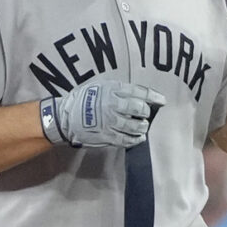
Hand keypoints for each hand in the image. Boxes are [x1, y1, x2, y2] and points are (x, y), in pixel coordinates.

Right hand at [40, 79, 165, 147]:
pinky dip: (136, 140)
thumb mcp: (100, 86)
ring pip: (136, 126)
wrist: (65, 118)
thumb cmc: (83, 100)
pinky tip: (139, 138)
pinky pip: (127, 140)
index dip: (153, 97)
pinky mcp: (108, 136)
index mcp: (112, 90)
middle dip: (146, 112)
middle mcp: (114, 105)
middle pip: (140, 109)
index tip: (162, 101)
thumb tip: (138, 95)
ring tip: (142, 127)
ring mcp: (111, 122)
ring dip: (142, 127)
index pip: (139, 92)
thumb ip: (118, 90)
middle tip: (145, 114)